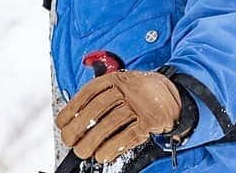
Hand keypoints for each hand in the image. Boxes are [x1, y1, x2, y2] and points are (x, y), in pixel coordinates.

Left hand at [56, 70, 181, 163]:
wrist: (173, 96)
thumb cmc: (141, 95)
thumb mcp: (122, 88)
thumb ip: (103, 99)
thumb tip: (76, 123)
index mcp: (117, 80)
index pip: (89, 92)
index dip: (72, 108)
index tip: (62, 123)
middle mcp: (127, 89)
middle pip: (98, 107)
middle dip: (79, 127)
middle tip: (69, 141)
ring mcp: (140, 104)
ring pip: (111, 122)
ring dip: (93, 140)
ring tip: (83, 152)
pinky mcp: (151, 119)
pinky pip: (129, 134)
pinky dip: (114, 146)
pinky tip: (103, 154)